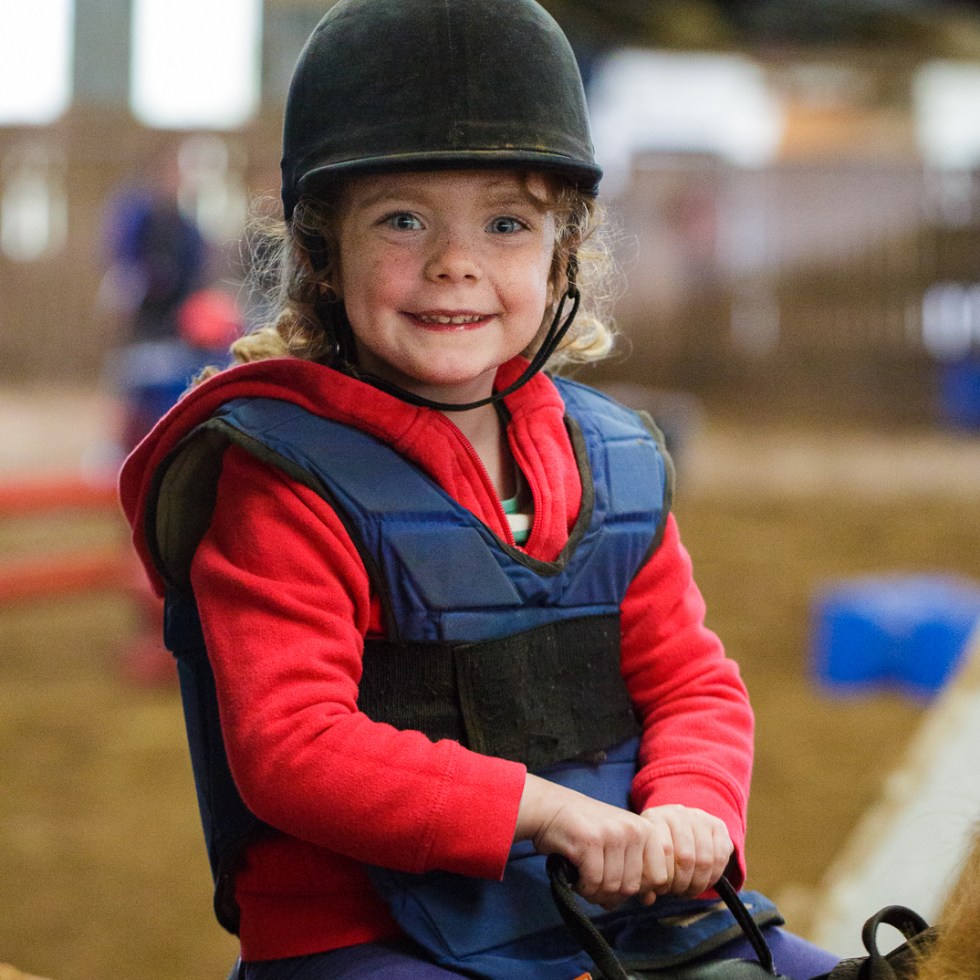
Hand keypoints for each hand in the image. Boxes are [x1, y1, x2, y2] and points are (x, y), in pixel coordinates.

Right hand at [515, 774, 679, 908]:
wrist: (549, 809)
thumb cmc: (585, 831)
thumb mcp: (619, 842)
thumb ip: (636, 868)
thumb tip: (650, 901)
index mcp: (647, 830)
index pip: (660, 877)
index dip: (639, 889)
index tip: (619, 882)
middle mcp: (634, 829)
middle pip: (635, 887)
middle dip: (613, 895)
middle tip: (596, 884)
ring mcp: (613, 834)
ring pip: (614, 888)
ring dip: (596, 892)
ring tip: (585, 879)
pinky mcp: (591, 841)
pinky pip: (594, 883)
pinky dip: (583, 887)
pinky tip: (576, 877)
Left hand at [639, 804, 732, 898]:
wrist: (678, 823)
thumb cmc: (657, 846)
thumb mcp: (647, 855)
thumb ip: (645, 876)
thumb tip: (648, 899)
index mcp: (655, 818)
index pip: (663, 851)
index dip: (664, 878)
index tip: (660, 890)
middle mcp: (678, 813)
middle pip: (685, 858)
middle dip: (681, 884)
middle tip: (676, 892)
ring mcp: (699, 818)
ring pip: (705, 860)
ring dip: (697, 884)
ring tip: (688, 890)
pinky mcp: (718, 826)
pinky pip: (721, 858)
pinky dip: (713, 877)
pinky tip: (703, 882)